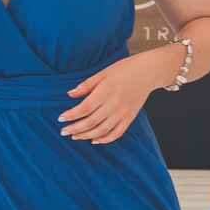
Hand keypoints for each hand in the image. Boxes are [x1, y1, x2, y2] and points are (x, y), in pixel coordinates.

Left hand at [59, 47, 174, 143]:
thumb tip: (70, 94)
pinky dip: (105, 139)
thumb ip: (86, 85)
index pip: (84, 108)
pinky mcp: (130, 117)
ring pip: (102, 130)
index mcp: (106, 91)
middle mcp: (115, 104)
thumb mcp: (103, 73)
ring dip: (86, 136)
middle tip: (63, 131)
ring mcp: (123, 112)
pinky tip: (94, 140)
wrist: (149, 71)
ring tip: (75, 136)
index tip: (61, 119)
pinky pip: (117, 133)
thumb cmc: (124, 69)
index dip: (71, 115)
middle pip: (91, 122)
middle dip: (75, 129)